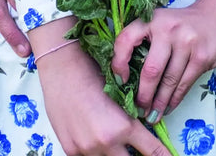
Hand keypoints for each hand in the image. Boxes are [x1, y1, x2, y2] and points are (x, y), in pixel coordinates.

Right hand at [36, 41, 170, 155]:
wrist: (63, 69)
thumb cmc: (94, 73)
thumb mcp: (120, 96)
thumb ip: (130, 119)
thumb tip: (142, 130)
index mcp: (124, 126)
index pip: (152, 151)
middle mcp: (106, 142)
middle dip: (136, 155)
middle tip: (138, 148)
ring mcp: (87, 150)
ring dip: (115, 153)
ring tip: (114, 138)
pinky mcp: (71, 151)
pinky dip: (96, 151)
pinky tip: (94, 137)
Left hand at [111, 0, 215, 121]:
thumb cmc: (185, 24)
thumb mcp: (163, 23)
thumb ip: (147, 42)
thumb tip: (128, 79)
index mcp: (153, 19)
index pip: (126, 39)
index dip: (118, 63)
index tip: (120, 81)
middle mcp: (169, 28)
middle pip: (150, 70)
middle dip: (143, 95)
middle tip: (138, 109)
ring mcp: (187, 42)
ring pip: (168, 81)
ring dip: (159, 103)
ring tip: (152, 115)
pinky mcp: (202, 56)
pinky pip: (184, 84)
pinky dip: (174, 100)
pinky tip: (168, 108)